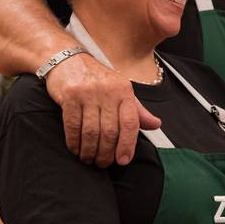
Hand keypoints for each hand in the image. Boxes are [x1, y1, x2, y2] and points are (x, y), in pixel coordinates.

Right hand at [45, 53, 160, 166]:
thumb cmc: (98, 80)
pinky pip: (72, 126)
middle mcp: (108, 91)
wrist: (68, 60)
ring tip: (89, 159)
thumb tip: (156, 124)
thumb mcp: (121, 91)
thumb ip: (137, 111)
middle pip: (110, 131)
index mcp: (125, 91)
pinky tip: (75, 149)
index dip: (128, 145)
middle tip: (103, 163)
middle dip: (106, 153)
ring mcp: (88, 93)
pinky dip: (74, 142)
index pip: (130, 123)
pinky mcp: (69, 96)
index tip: (123, 161)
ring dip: (89, 151)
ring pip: (91, 131)